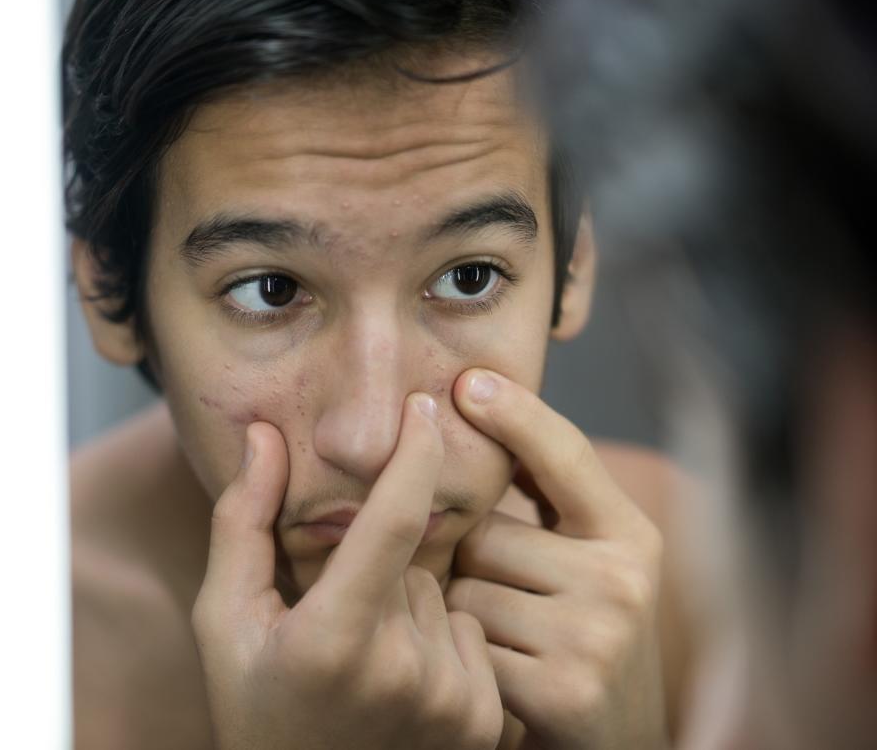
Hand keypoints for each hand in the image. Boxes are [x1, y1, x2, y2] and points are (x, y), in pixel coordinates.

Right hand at [191, 393, 503, 749]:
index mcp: (333, 638)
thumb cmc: (254, 708)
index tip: (424, 405)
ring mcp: (450, 702)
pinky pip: (470, 633)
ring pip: (443, 594)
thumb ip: (242, 522)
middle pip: (411, 558)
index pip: (395, 518)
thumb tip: (263, 435)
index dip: (415, 452)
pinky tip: (401, 685)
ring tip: (367, 663)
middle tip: (337, 625)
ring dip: (409, 606)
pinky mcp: (482, 722)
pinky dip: (442, 642)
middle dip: (380, 566)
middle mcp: (404, 671)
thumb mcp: (225, 619)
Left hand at [446, 369, 667, 749]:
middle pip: (485, 533)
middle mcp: (623, 579)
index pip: (566, 455)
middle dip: (471, 562)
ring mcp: (596, 637)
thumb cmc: (585, 633)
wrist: (617, 742)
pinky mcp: (562, 691)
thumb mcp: (591, 561)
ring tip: (508, 641)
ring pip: (465, 591)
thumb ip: (550, 500)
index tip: (468, 380)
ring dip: (463, 614)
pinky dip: (464, 659)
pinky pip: (465, 645)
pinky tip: (500, 677)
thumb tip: (478, 405)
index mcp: (631, 535)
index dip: (516, 415)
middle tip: (507, 600)